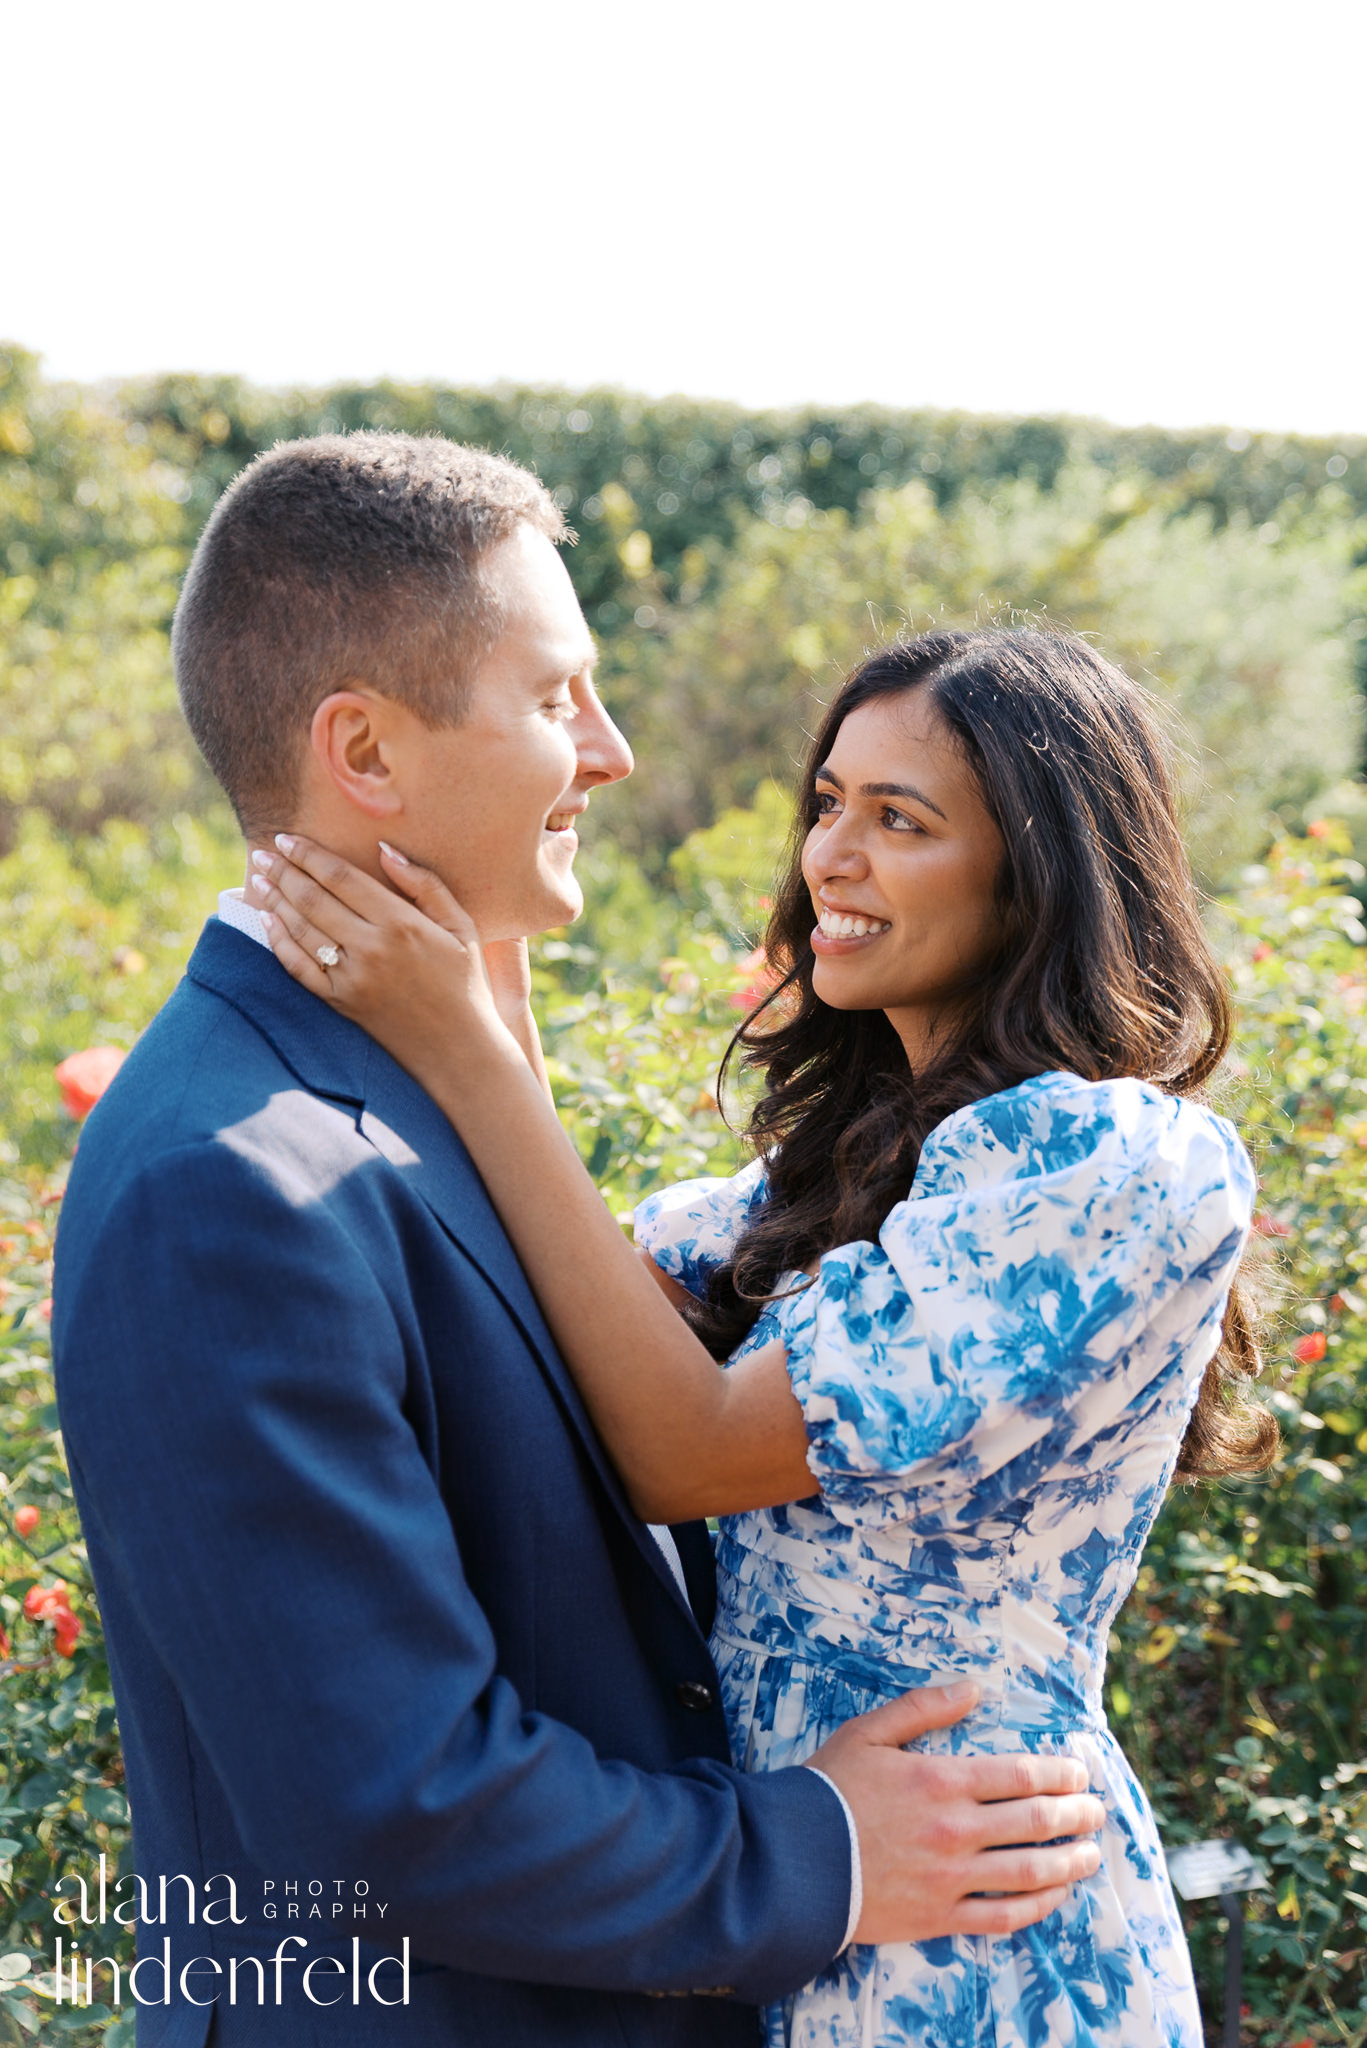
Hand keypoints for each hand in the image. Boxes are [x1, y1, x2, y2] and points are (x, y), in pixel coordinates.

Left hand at [250, 836, 525, 1096]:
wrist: (458, 1049)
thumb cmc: (466, 982)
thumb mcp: (461, 926)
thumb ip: (425, 884)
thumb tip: (385, 849)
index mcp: (401, 923)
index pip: (341, 877)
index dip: (309, 854)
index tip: (288, 837)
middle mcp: (370, 948)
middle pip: (313, 899)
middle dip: (283, 871)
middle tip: (263, 852)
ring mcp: (351, 978)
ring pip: (301, 930)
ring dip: (275, 900)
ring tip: (259, 878)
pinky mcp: (340, 1003)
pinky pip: (298, 968)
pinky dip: (279, 942)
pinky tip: (268, 921)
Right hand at [808, 1683, 1104, 1944]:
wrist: (792, 1862)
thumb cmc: (827, 1791)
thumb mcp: (868, 1732)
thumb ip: (922, 1708)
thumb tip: (971, 1688)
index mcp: (941, 1781)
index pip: (1020, 1775)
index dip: (1059, 1773)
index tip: (1079, 1773)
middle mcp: (955, 1830)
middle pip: (1035, 1822)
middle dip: (1075, 1815)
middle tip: (1096, 1810)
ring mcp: (950, 1879)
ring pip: (1029, 1872)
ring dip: (1068, 1862)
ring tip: (1089, 1855)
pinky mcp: (939, 1918)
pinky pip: (1002, 1917)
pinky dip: (1037, 1907)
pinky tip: (1054, 1897)